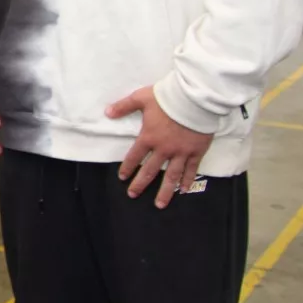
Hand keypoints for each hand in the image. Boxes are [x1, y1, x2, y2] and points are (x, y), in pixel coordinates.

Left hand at [109, 87, 213, 208]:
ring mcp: (180, 152)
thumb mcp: (141, 98)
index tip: (122, 177)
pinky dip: (187, 180)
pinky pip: (191, 169)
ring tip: (159, 204)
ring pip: (171, 176)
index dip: (127, 167)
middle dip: (140, 184)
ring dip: (164, 191)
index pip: (134, 156)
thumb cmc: (167, 97)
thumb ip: (124, 106)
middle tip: (133, 194)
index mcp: (149, 137)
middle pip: (150, 170)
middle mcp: (163, 149)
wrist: (194, 99)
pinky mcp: (196, 152)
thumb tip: (107, 112)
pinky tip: (183, 190)